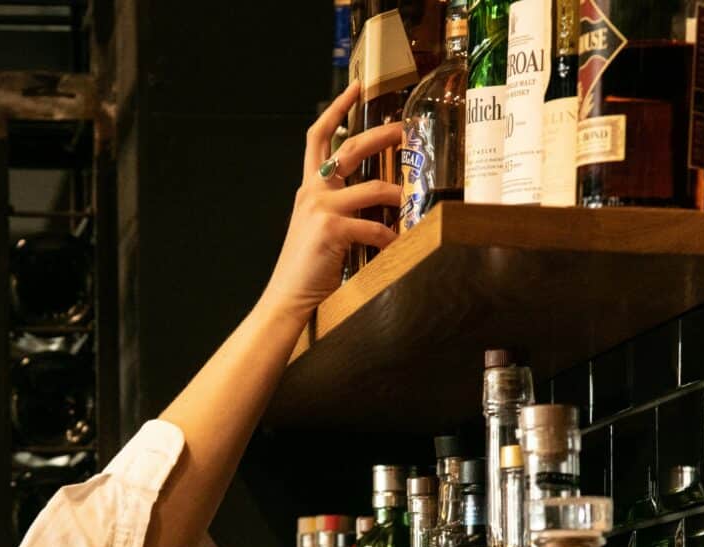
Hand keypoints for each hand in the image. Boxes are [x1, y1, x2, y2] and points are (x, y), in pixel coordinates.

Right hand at [256, 81, 404, 325]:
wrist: (288, 299)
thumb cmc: (308, 270)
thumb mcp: (320, 230)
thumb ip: (341, 210)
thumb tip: (380, 202)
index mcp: (310, 189)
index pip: (319, 137)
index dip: (337, 109)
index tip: (355, 88)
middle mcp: (312, 192)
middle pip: (351, 148)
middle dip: (383, 134)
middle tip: (407, 129)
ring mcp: (321, 208)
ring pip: (373, 187)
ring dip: (400, 193)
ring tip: (415, 200)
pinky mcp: (332, 229)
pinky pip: (374, 226)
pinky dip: (390, 237)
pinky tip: (396, 246)